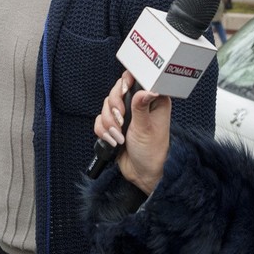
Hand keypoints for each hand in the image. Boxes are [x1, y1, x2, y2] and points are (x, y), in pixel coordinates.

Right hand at [94, 72, 170, 194]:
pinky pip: (100, 120)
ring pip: (106, 106)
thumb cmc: (153, 151)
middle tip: (121, 120)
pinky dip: (103, 131)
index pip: (136, 79)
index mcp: (152, 99)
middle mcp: (138, 104)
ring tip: (119, 136)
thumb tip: (146, 88)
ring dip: (109, 123)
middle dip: (114, 107)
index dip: (126, 82)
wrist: (144, 174)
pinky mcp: (114, 125)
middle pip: (116, 91)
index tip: (124, 90)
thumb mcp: (146, 127)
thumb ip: (141, 105)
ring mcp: (125, 114)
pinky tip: (113, 141)